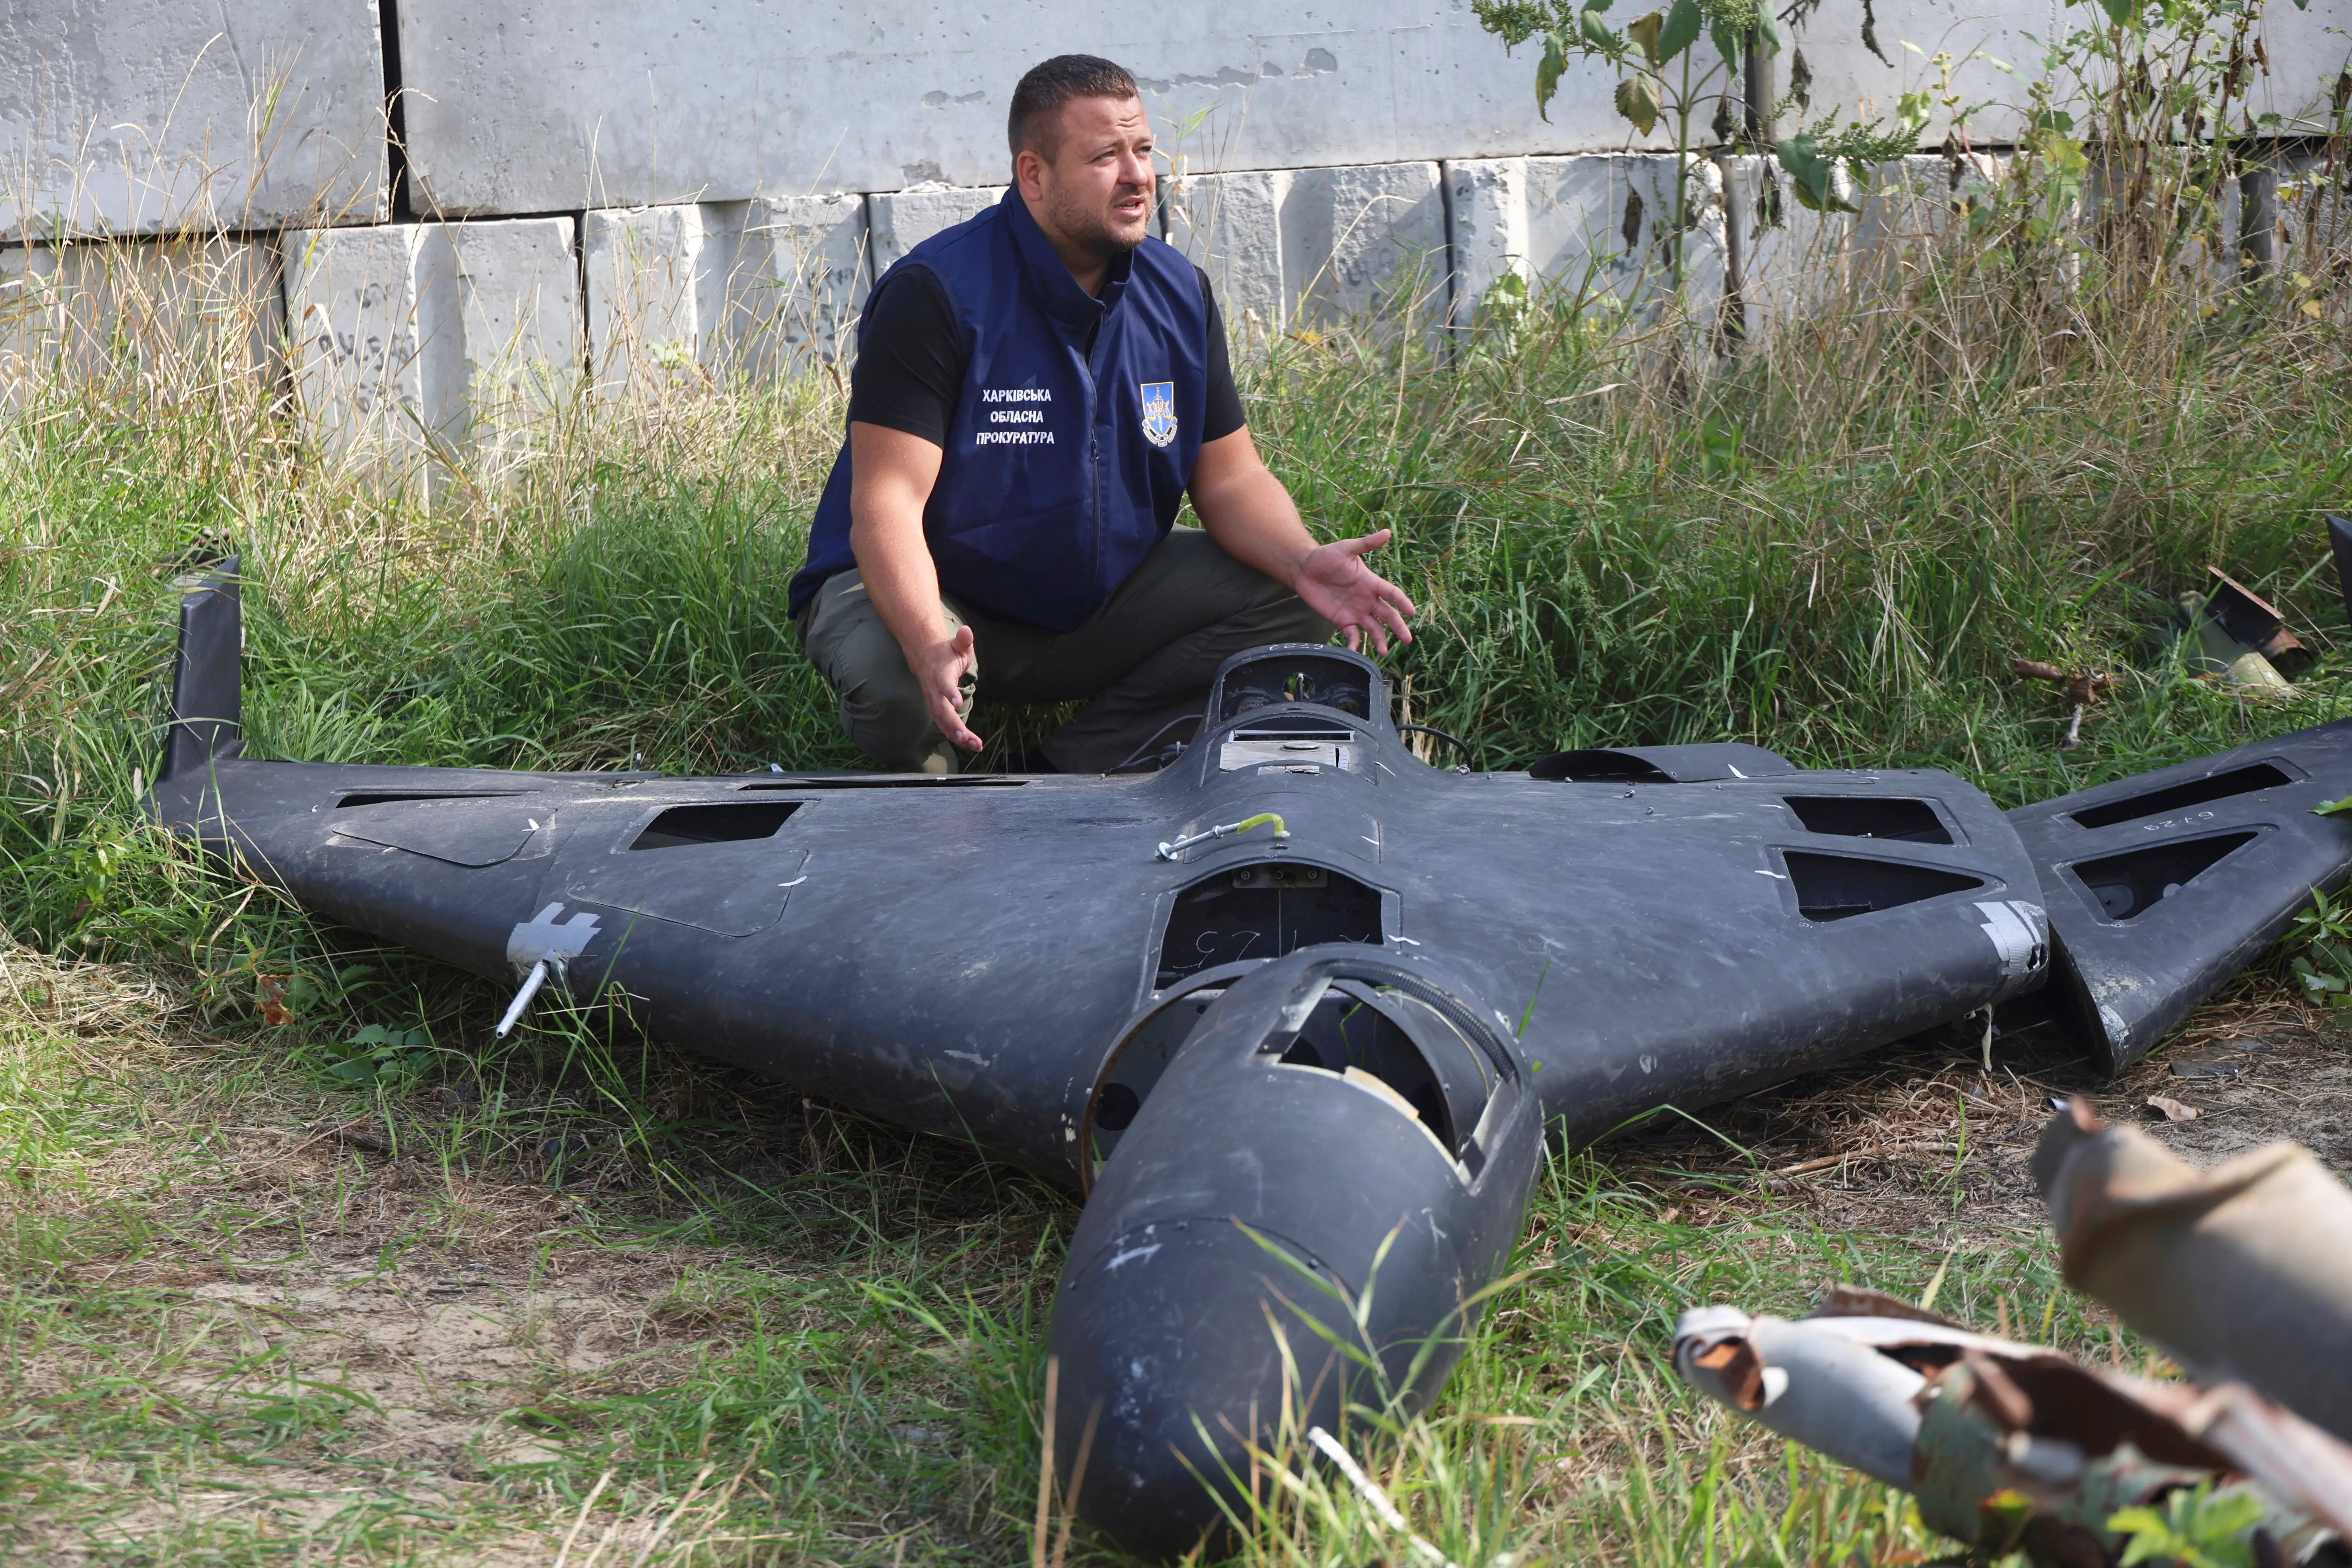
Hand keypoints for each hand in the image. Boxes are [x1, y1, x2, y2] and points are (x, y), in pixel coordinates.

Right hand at [915, 624, 983, 752]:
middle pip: (941, 710)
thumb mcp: (957, 644)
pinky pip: (945, 726)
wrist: (924, 656)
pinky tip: (972, 744)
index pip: (943, 684)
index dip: (949, 693)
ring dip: (957, 736)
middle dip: (953, 725)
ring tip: (975, 746)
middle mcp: (934, 690)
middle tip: (967, 737)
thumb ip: (963, 640)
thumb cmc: (946, 652)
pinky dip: (956, 736)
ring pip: (942, 722)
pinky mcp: (936, 709)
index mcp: (940, 673)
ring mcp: (933, 701)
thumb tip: (967, 631)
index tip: (957, 703)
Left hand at [1293, 529, 1416, 654]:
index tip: (1411, 612)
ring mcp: (1355, 611)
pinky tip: (1355, 651)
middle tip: (1407, 640)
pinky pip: (1352, 634)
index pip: (1391, 594)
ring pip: (1373, 628)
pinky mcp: (1342, 620)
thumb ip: (1366, 544)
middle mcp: (1367, 599)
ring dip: (1379, 640)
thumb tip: (1387, 532)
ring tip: (1384, 652)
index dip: (1401, 602)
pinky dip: (1355, 643)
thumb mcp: (1346, 549)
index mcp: (1371, 582)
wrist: (1303, 569)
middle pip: (1387, 615)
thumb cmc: (1326, 556)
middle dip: (1397, 627)